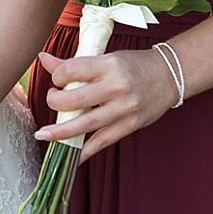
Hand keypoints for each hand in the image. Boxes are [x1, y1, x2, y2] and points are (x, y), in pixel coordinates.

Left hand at [33, 47, 176, 158]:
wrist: (169, 76)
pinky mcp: (130, 126)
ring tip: (44, 134)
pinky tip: (71, 156)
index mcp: (108, 64)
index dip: (57, 75)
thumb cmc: (134, 64)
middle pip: (75, 100)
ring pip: (85, 124)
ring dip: (61, 132)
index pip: (72, 70)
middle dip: (55, 102)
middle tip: (50, 100)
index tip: (56, 79)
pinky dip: (85, 150)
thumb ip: (76, 63)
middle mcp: (116, 87)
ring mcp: (124, 109)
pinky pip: (102, 141)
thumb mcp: (107, 57)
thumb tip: (44, 59)